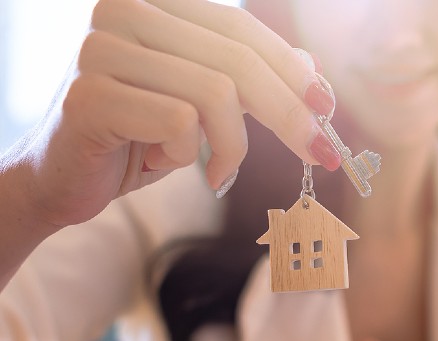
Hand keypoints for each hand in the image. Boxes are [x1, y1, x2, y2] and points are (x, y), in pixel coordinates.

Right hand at [6, 0, 335, 230]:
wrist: (62, 178)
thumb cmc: (139, 136)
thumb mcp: (202, 102)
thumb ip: (249, 79)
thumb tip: (313, 71)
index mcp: (152, 0)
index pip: (240, 27)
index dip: (291, 68)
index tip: (327, 108)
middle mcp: (121, 9)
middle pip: (236, 60)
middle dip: (289, 113)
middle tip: (318, 154)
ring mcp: (100, 48)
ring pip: (216, 94)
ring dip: (232, 146)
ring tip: (217, 169)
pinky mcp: (90, 94)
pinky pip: (180, 125)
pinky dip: (188, 156)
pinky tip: (160, 161)